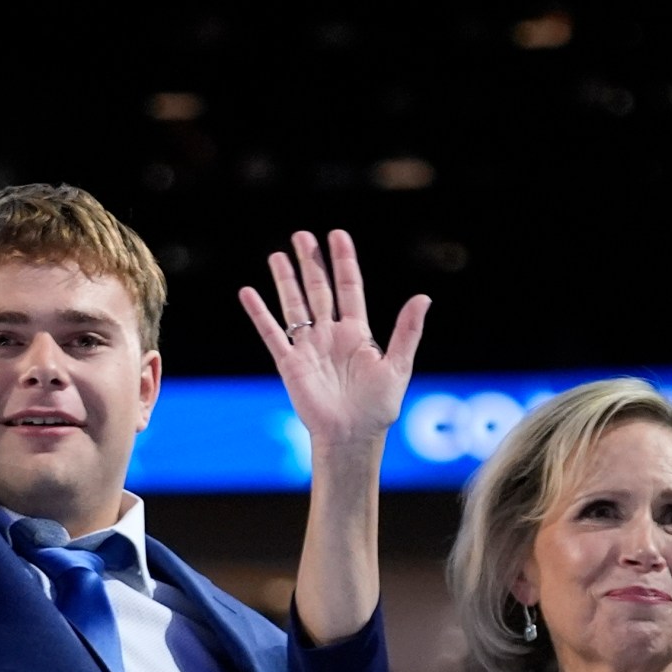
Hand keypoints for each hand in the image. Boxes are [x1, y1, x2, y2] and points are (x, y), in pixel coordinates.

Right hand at [240, 230, 430, 449]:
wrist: (352, 436)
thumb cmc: (378, 407)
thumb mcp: (398, 366)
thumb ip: (407, 331)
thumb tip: (423, 297)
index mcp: (357, 333)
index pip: (349, 288)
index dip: (343, 261)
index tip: (337, 235)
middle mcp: (331, 335)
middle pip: (318, 290)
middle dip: (311, 263)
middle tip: (301, 235)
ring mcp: (308, 348)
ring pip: (294, 306)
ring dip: (285, 281)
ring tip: (277, 255)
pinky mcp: (290, 364)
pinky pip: (272, 333)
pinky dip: (259, 313)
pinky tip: (248, 292)